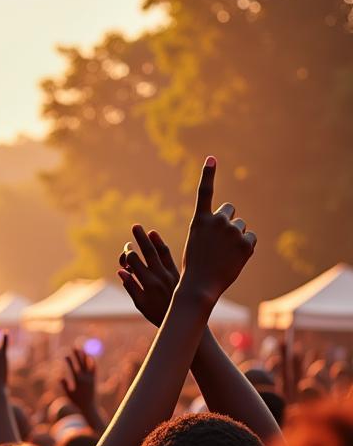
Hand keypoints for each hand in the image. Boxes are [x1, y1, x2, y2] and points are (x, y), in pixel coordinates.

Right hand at [61, 347, 96, 411]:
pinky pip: (94, 368)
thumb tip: (59, 377)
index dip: (69, 361)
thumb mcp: (68, 394)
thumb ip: (64, 385)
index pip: (73, 368)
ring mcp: (91, 378)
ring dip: (85, 356)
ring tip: (83, 349)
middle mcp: (86, 378)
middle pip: (81, 363)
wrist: (89, 407)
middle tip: (74, 346)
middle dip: (77, 354)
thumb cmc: (76, 402)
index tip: (65, 355)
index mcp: (79, 381)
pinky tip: (90, 357)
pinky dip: (92, 362)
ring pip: (89, 364)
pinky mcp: (95, 379)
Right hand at [118, 226, 178, 326]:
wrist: (183, 317)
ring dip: (151, 239)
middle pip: (147, 252)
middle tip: (135, 226)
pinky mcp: (177, 272)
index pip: (134, 262)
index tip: (126, 251)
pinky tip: (155, 236)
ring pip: (159, 251)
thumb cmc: (157, 314)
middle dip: (140, 238)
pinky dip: (161, 245)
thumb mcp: (140, 304)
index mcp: (148, 283)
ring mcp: (170, 272)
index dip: (127, 254)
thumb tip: (121, 271)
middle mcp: (159, 275)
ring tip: (145, 230)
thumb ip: (131, 286)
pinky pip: (168, 255)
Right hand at [179, 157, 255, 304]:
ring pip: (241, 227)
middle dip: (228, 222)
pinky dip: (245, 248)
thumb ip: (212, 230)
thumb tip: (236, 225)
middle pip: (230, 211)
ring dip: (236, 238)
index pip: (205, 193)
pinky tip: (235, 260)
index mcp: (200, 221)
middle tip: (220, 242)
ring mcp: (233, 231)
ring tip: (225, 256)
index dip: (208, 175)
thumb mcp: (197, 244)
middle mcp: (217, 221)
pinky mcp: (246, 243)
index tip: (211, 159)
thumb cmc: (194, 268)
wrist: (199, 287)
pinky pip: (251, 239)